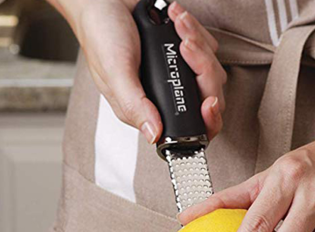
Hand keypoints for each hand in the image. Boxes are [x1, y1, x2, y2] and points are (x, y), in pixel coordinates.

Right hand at [51, 0, 225, 141]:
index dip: (207, 120)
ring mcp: (180, 72)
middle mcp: (169, 93)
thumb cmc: (101, 36)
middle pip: (210, 96)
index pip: (193, 128)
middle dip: (203, 70)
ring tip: (176, 26)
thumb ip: (134, 106)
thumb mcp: (115, 74)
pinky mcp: (186, 50)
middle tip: (184, 47)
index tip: (207, 102)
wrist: (102, 0)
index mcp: (151, 108)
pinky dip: (195, 29)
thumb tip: (153, 134)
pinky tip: (175, 19)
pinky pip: (207, 46)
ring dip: (198, 44)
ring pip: (212, 70)